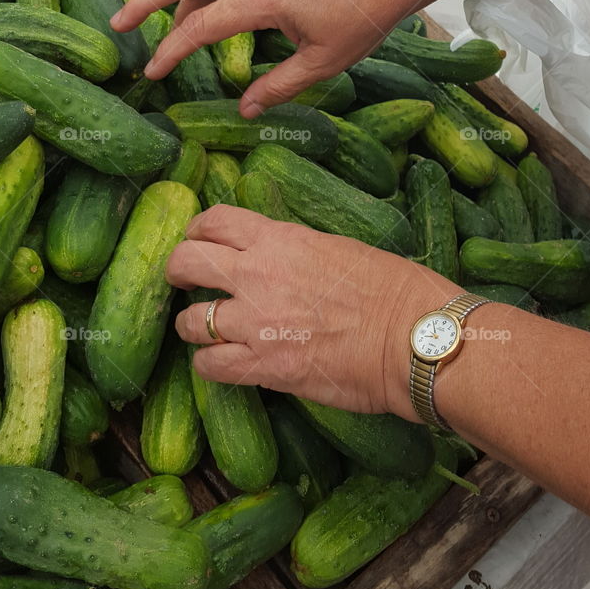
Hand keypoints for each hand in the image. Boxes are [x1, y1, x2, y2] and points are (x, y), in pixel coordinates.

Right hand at [110, 0, 417, 116]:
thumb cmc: (365, 12)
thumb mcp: (323, 61)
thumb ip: (278, 86)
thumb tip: (244, 109)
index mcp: (258, 0)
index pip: (198, 28)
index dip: (169, 52)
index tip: (150, 72)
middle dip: (144, 0)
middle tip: (119, 23)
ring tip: (172, 29)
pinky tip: (216, 8)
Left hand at [169, 206, 451, 418]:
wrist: (411, 337)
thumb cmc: (393, 289)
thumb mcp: (339, 248)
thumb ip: (297, 250)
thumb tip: (280, 257)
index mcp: (280, 239)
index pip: (215, 221)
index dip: (199, 230)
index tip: (199, 239)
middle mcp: (256, 275)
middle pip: (187, 262)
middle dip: (178, 271)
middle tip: (185, 281)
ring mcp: (254, 323)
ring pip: (190, 320)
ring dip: (193, 325)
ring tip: (205, 330)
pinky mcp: (262, 367)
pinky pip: (209, 366)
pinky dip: (209, 365)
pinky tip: (222, 364)